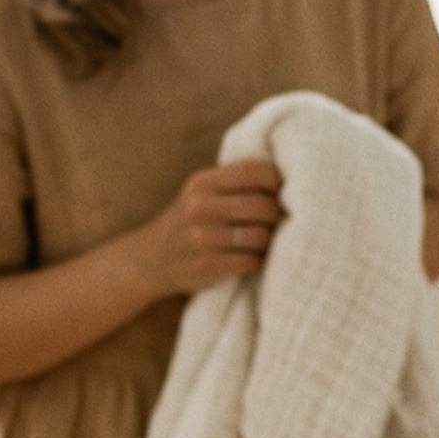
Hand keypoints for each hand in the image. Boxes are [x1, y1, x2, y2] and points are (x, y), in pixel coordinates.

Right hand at [139, 160, 282, 296]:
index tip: (284, 191)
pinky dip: (258, 261)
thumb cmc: (189, 222)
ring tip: (265, 241)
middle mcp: (200, 207)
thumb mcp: (200, 193)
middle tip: (279, 221)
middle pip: (262, 206)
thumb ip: (234, 184)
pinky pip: (251, 262)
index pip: (251, 171)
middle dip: (278, 215)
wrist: (150, 260)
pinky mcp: (207, 266)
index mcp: (202, 183)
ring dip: (269, 241)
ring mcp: (202, 238)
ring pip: (260, 236)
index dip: (276, 180)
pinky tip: (252, 259)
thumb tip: (288, 182)